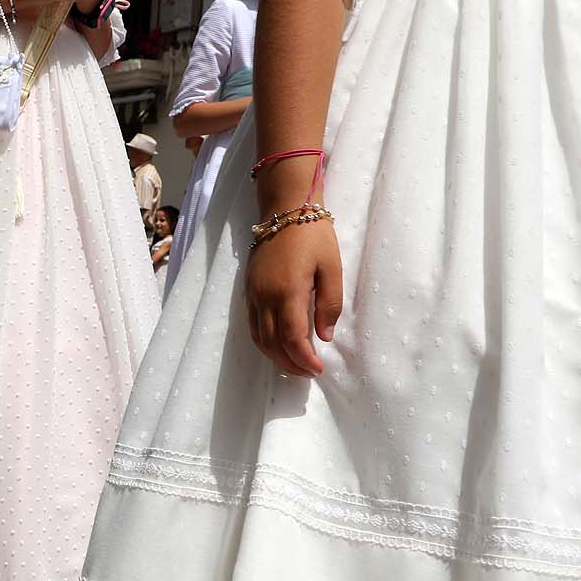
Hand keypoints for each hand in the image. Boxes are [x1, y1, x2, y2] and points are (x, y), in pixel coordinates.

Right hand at [243, 199, 342, 378]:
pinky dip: (265, 342)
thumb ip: (329, 304)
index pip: (292, 339)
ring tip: (294, 364)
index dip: (305, 360)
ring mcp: (253, 294)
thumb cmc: (313, 235)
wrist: (284, 208)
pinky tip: (279, 345)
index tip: (319, 370)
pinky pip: (252, 325)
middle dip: (290, 364)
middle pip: (271, 344)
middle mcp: (265, 297)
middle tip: (308, 373)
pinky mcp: (248, 290)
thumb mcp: (332, 267)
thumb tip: (324, 336)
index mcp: (288, 292)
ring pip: (258, 338)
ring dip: (275, 357)